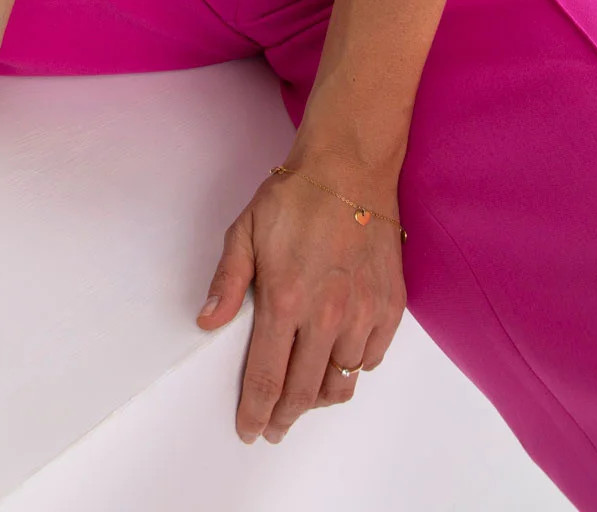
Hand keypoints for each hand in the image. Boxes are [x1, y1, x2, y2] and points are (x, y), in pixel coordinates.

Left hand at [195, 163, 406, 442]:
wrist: (349, 168)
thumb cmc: (295, 197)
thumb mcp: (245, 230)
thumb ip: (227, 280)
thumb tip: (207, 321)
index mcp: (285, 299)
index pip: (266, 376)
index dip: (255, 410)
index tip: (249, 429)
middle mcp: (326, 314)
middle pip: (304, 391)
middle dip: (285, 417)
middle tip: (275, 427)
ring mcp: (362, 312)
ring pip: (341, 381)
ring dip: (320, 397)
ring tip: (306, 398)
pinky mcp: (389, 305)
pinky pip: (371, 359)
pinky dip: (354, 368)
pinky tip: (339, 361)